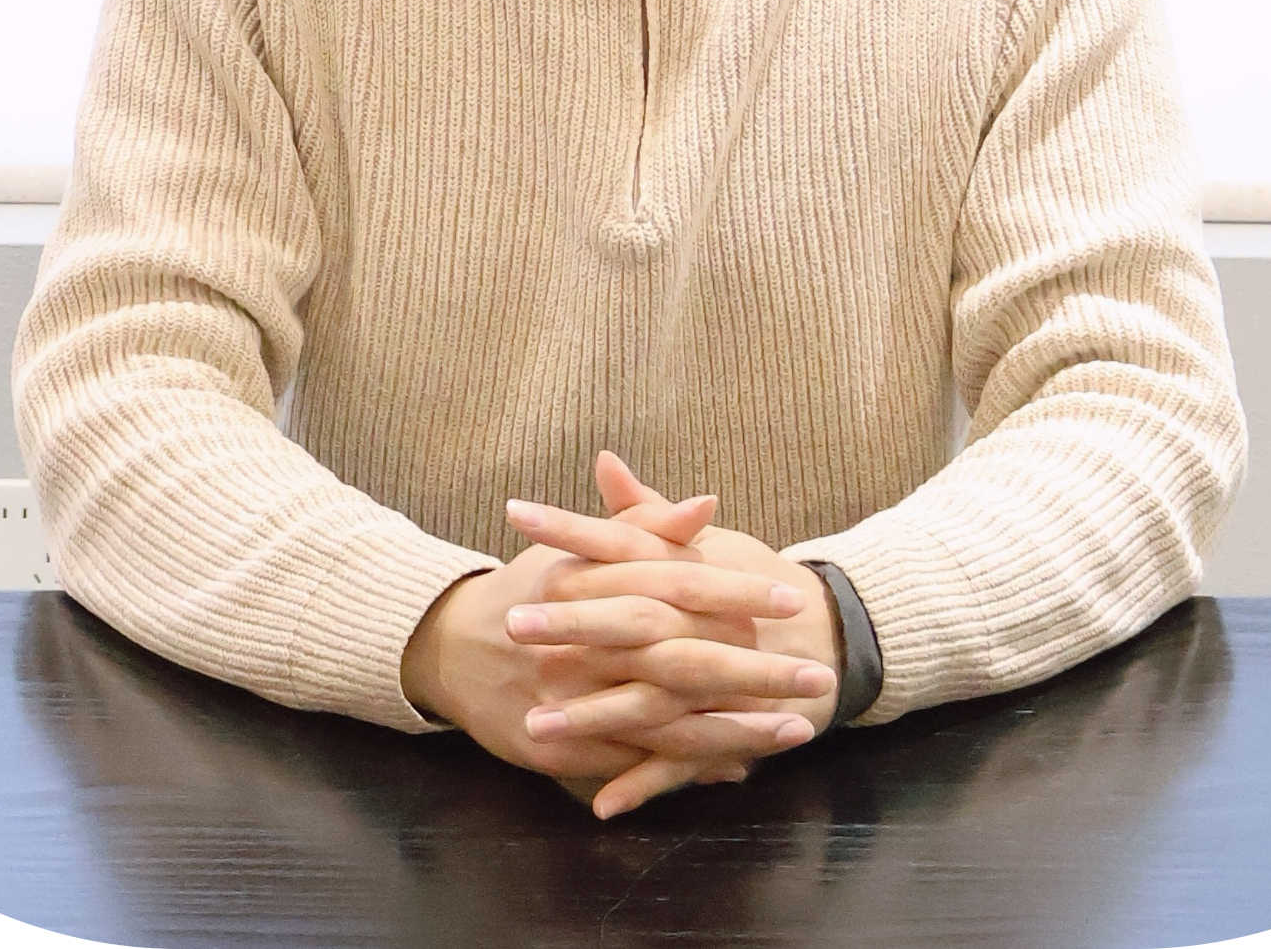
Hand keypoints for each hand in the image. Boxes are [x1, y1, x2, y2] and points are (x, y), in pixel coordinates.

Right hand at [400, 475, 825, 816]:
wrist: (452, 646)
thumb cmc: (530, 588)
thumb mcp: (580, 548)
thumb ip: (646, 523)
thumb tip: (707, 501)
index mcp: (595, 583)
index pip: (677, 583)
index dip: (736, 590)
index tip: (790, 596)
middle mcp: (587, 643)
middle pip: (684, 658)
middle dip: (755, 671)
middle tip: (818, 676)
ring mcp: (575, 701)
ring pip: (668, 720)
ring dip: (736, 729)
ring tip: (797, 729)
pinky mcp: (563, 749)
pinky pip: (634, 763)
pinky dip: (686, 766)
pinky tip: (738, 768)